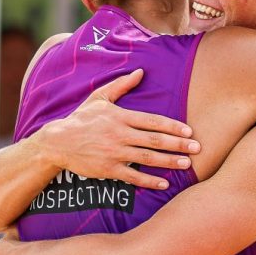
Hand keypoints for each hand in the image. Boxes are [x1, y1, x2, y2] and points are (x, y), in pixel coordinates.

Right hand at [37, 69, 200, 189]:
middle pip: (155, 140)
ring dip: (169, 161)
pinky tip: (164, 182)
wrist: (58, 142)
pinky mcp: (108, 169)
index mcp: (120, 117)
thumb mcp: (99, 97)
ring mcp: (114, 153)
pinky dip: (149, 180)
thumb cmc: (81, 119)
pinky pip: (133, 176)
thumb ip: (121, 85)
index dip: (173, 126)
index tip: (189, 131)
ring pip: (147, 158)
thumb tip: (140, 72)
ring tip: (186, 163)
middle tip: (198, 148)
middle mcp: (120, 135)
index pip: (152, 121)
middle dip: (178, 144)